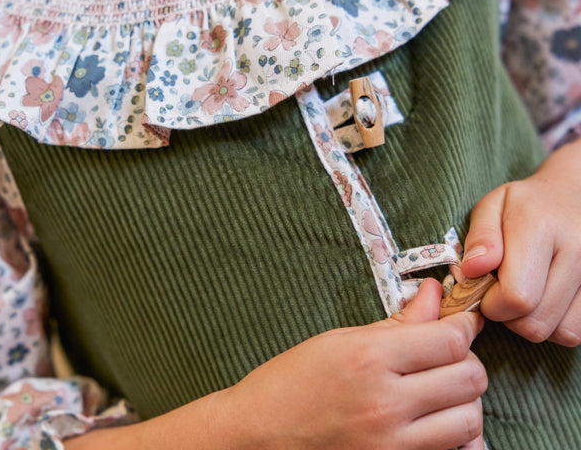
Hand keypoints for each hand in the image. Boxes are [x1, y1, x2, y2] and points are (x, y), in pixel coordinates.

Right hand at [222, 278, 486, 449]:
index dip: (463, 326)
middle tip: (448, 354)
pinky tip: (437, 423)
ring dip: (464, 400)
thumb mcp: (339, 340)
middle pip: (469, 378)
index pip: (449, 340)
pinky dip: (457, 437)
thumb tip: (434, 295)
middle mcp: (386, 403)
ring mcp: (392, 445)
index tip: (461, 322)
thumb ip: (396, 322)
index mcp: (369, 358)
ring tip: (440, 390)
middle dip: (466, 360)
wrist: (258, 437)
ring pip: (470, 419)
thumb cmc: (290, 384)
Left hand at [461, 138, 580, 345]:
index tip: (482, 289)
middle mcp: (577, 252)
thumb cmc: (525, 203)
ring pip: (561, 332)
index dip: (491, 304)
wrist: (573, 195)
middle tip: (500, 292)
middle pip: (536, 322)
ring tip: (524, 294)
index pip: (516, 295)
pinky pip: (578, 330)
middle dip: (508, 316)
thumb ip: (480, 237)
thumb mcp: (492, 206)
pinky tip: (545, 299)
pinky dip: (557, 323)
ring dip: (534, 322)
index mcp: (541, 228)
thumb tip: (471, 271)